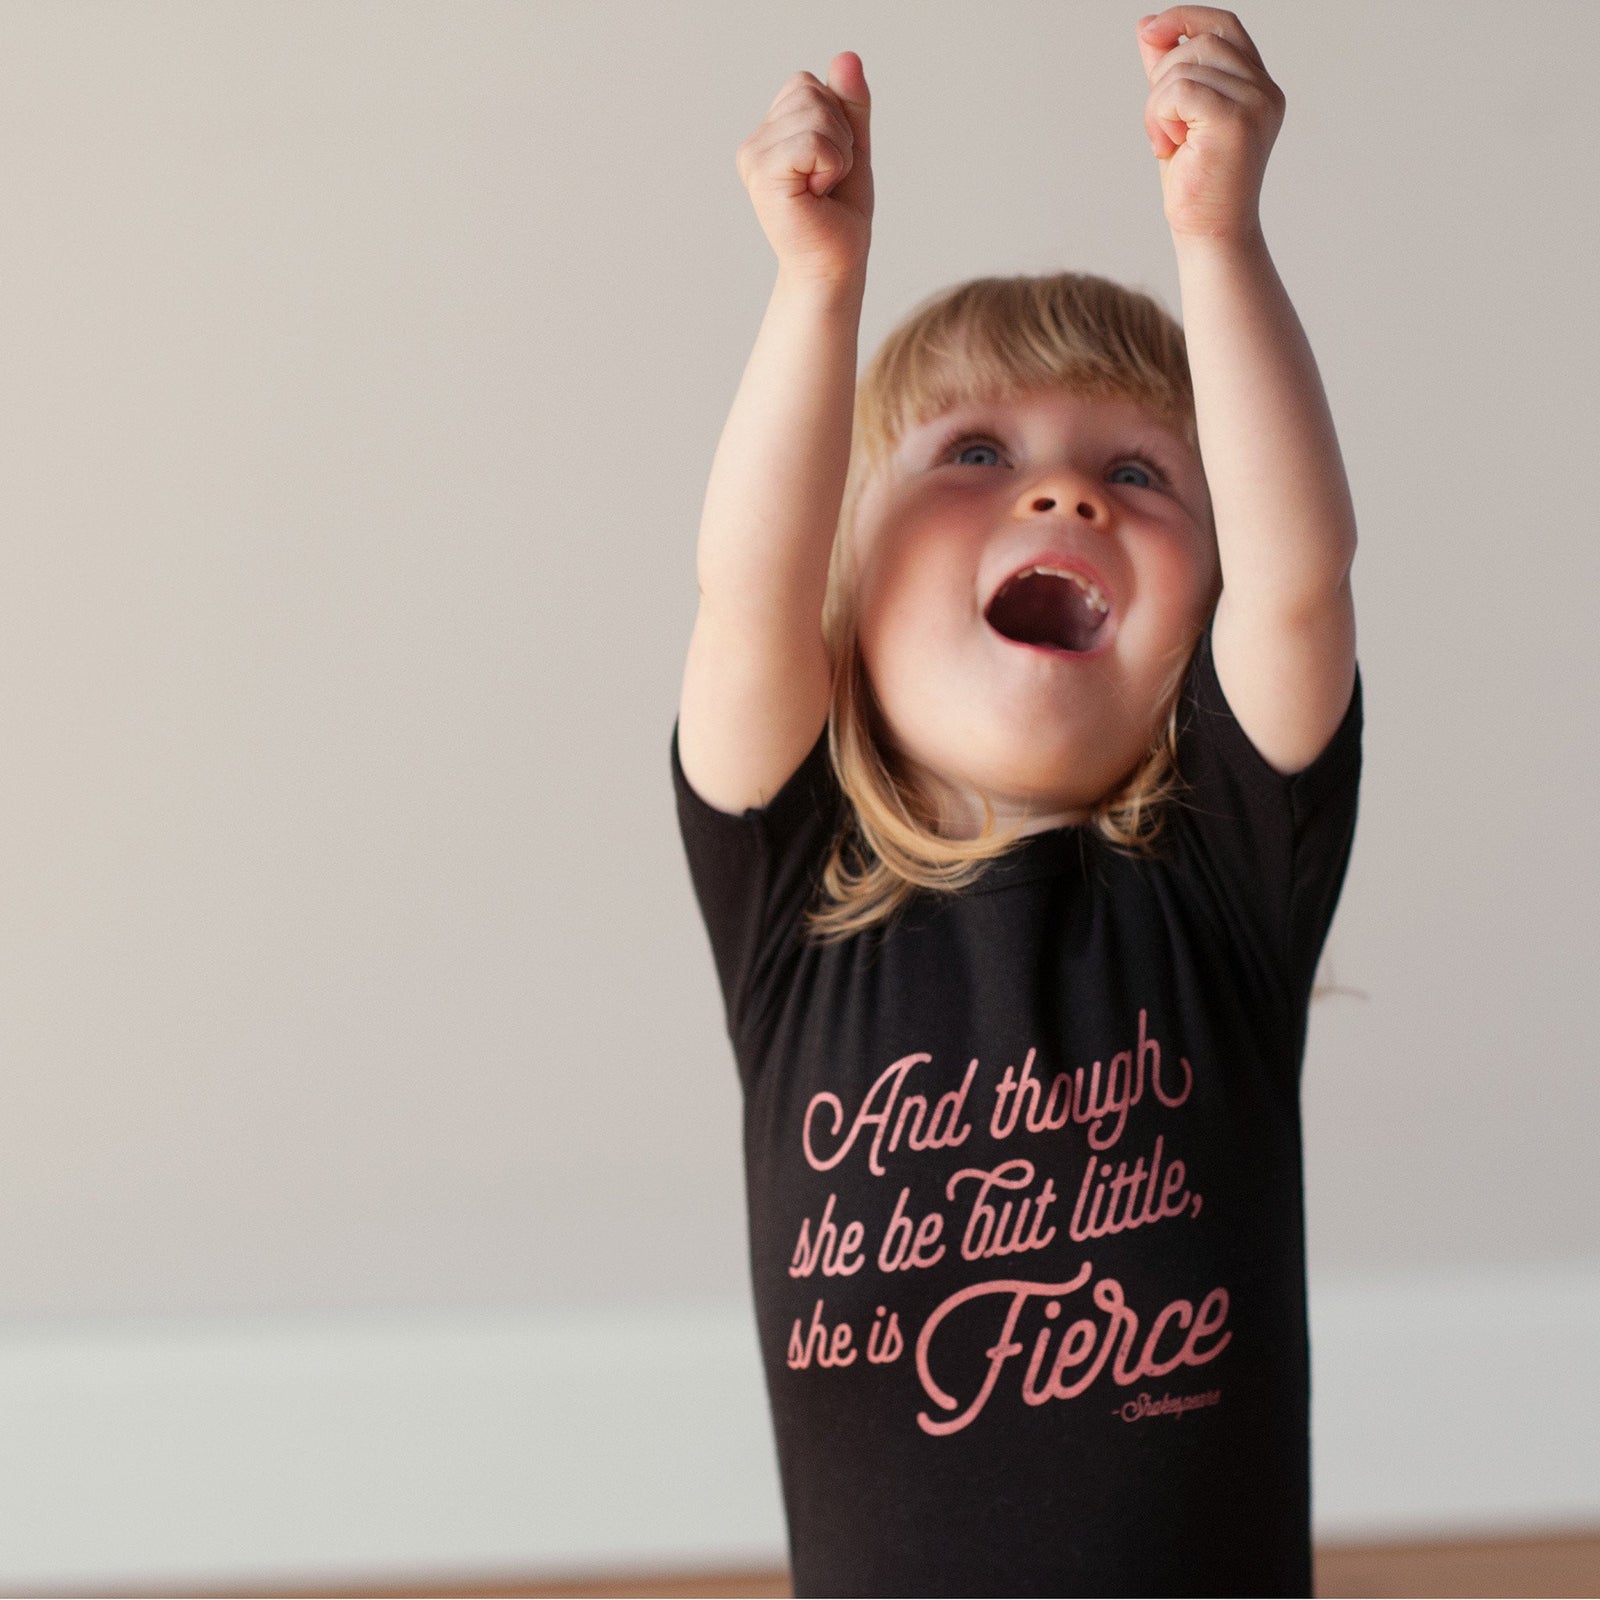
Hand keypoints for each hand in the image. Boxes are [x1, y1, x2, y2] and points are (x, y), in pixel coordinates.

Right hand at [736, 52, 873, 288]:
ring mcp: (753, 158)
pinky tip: (816, 195)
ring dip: (838, 153)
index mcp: (769, 133)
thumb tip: (847, 56)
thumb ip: (850, 103)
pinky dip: (832, 166)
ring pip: (815, 113)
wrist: (835, 264)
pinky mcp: (763, 174)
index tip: (829, 165)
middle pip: (810, 91)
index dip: (836, 119)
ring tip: (822, 189)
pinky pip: (814, 140)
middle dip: (839, 134)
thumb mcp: (853, 146)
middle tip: (827, 180)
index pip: (807, 84)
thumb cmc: (839, 216)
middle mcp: (754, 143)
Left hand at [1136, 8, 1283, 242]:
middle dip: (1162, 78)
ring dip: (1157, 104)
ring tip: (1167, 142)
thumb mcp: (1177, 116)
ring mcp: (1255, 103)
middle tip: (1161, 126)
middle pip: (1199, 43)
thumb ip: (1169, 72)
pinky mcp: (1235, 120)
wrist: (1210, 233)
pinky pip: (1179, 90)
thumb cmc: (1195, 183)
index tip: (1150, 30)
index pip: (1224, 26)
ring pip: (1184, 66)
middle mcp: (1264, 90)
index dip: (1185, 18)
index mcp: (1258, 86)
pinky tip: (1167, 145)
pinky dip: (1159, 115)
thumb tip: (1147, 25)